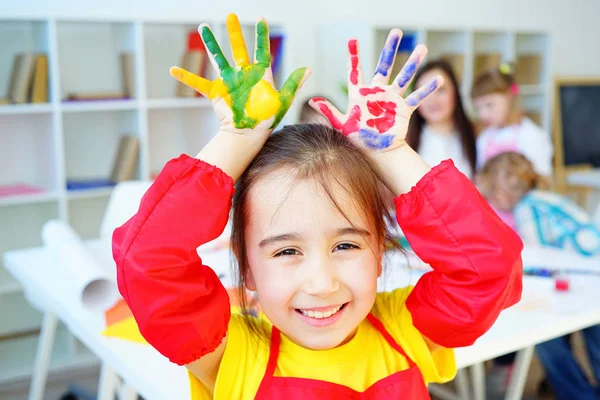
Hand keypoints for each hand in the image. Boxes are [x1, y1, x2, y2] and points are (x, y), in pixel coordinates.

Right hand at [170, 14, 310, 135]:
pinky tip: (173, 70)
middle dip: (235, 32)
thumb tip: (308, 69)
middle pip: (238, 49)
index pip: (262, 50)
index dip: (262, 35)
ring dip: (211, 43)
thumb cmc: (267, 119)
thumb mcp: (282, 101)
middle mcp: (243, 75)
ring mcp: (228, 82)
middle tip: (231, 14)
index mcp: (259, 75)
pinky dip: (186, 78)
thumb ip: (293, 84)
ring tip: (204, 27)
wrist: (249, 134)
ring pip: (218, 58)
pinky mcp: (216, 93)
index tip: (262, 19)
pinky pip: (198, 84)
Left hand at [310, 29, 441, 152]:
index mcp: (360, 94)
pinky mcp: (403, 110)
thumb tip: (311, 100)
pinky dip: (427, 90)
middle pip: (384, 66)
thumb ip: (329, 111)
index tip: (352, 39)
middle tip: (397, 32)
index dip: (354, 55)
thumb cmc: (358, 140)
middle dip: (390, 49)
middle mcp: (377, 93)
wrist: (377, 153)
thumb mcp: (342, 125)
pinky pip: (416, 98)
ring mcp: (391, 100)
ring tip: (423, 48)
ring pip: (404, 77)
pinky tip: (437, 79)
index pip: (356, 71)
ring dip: (413, 63)